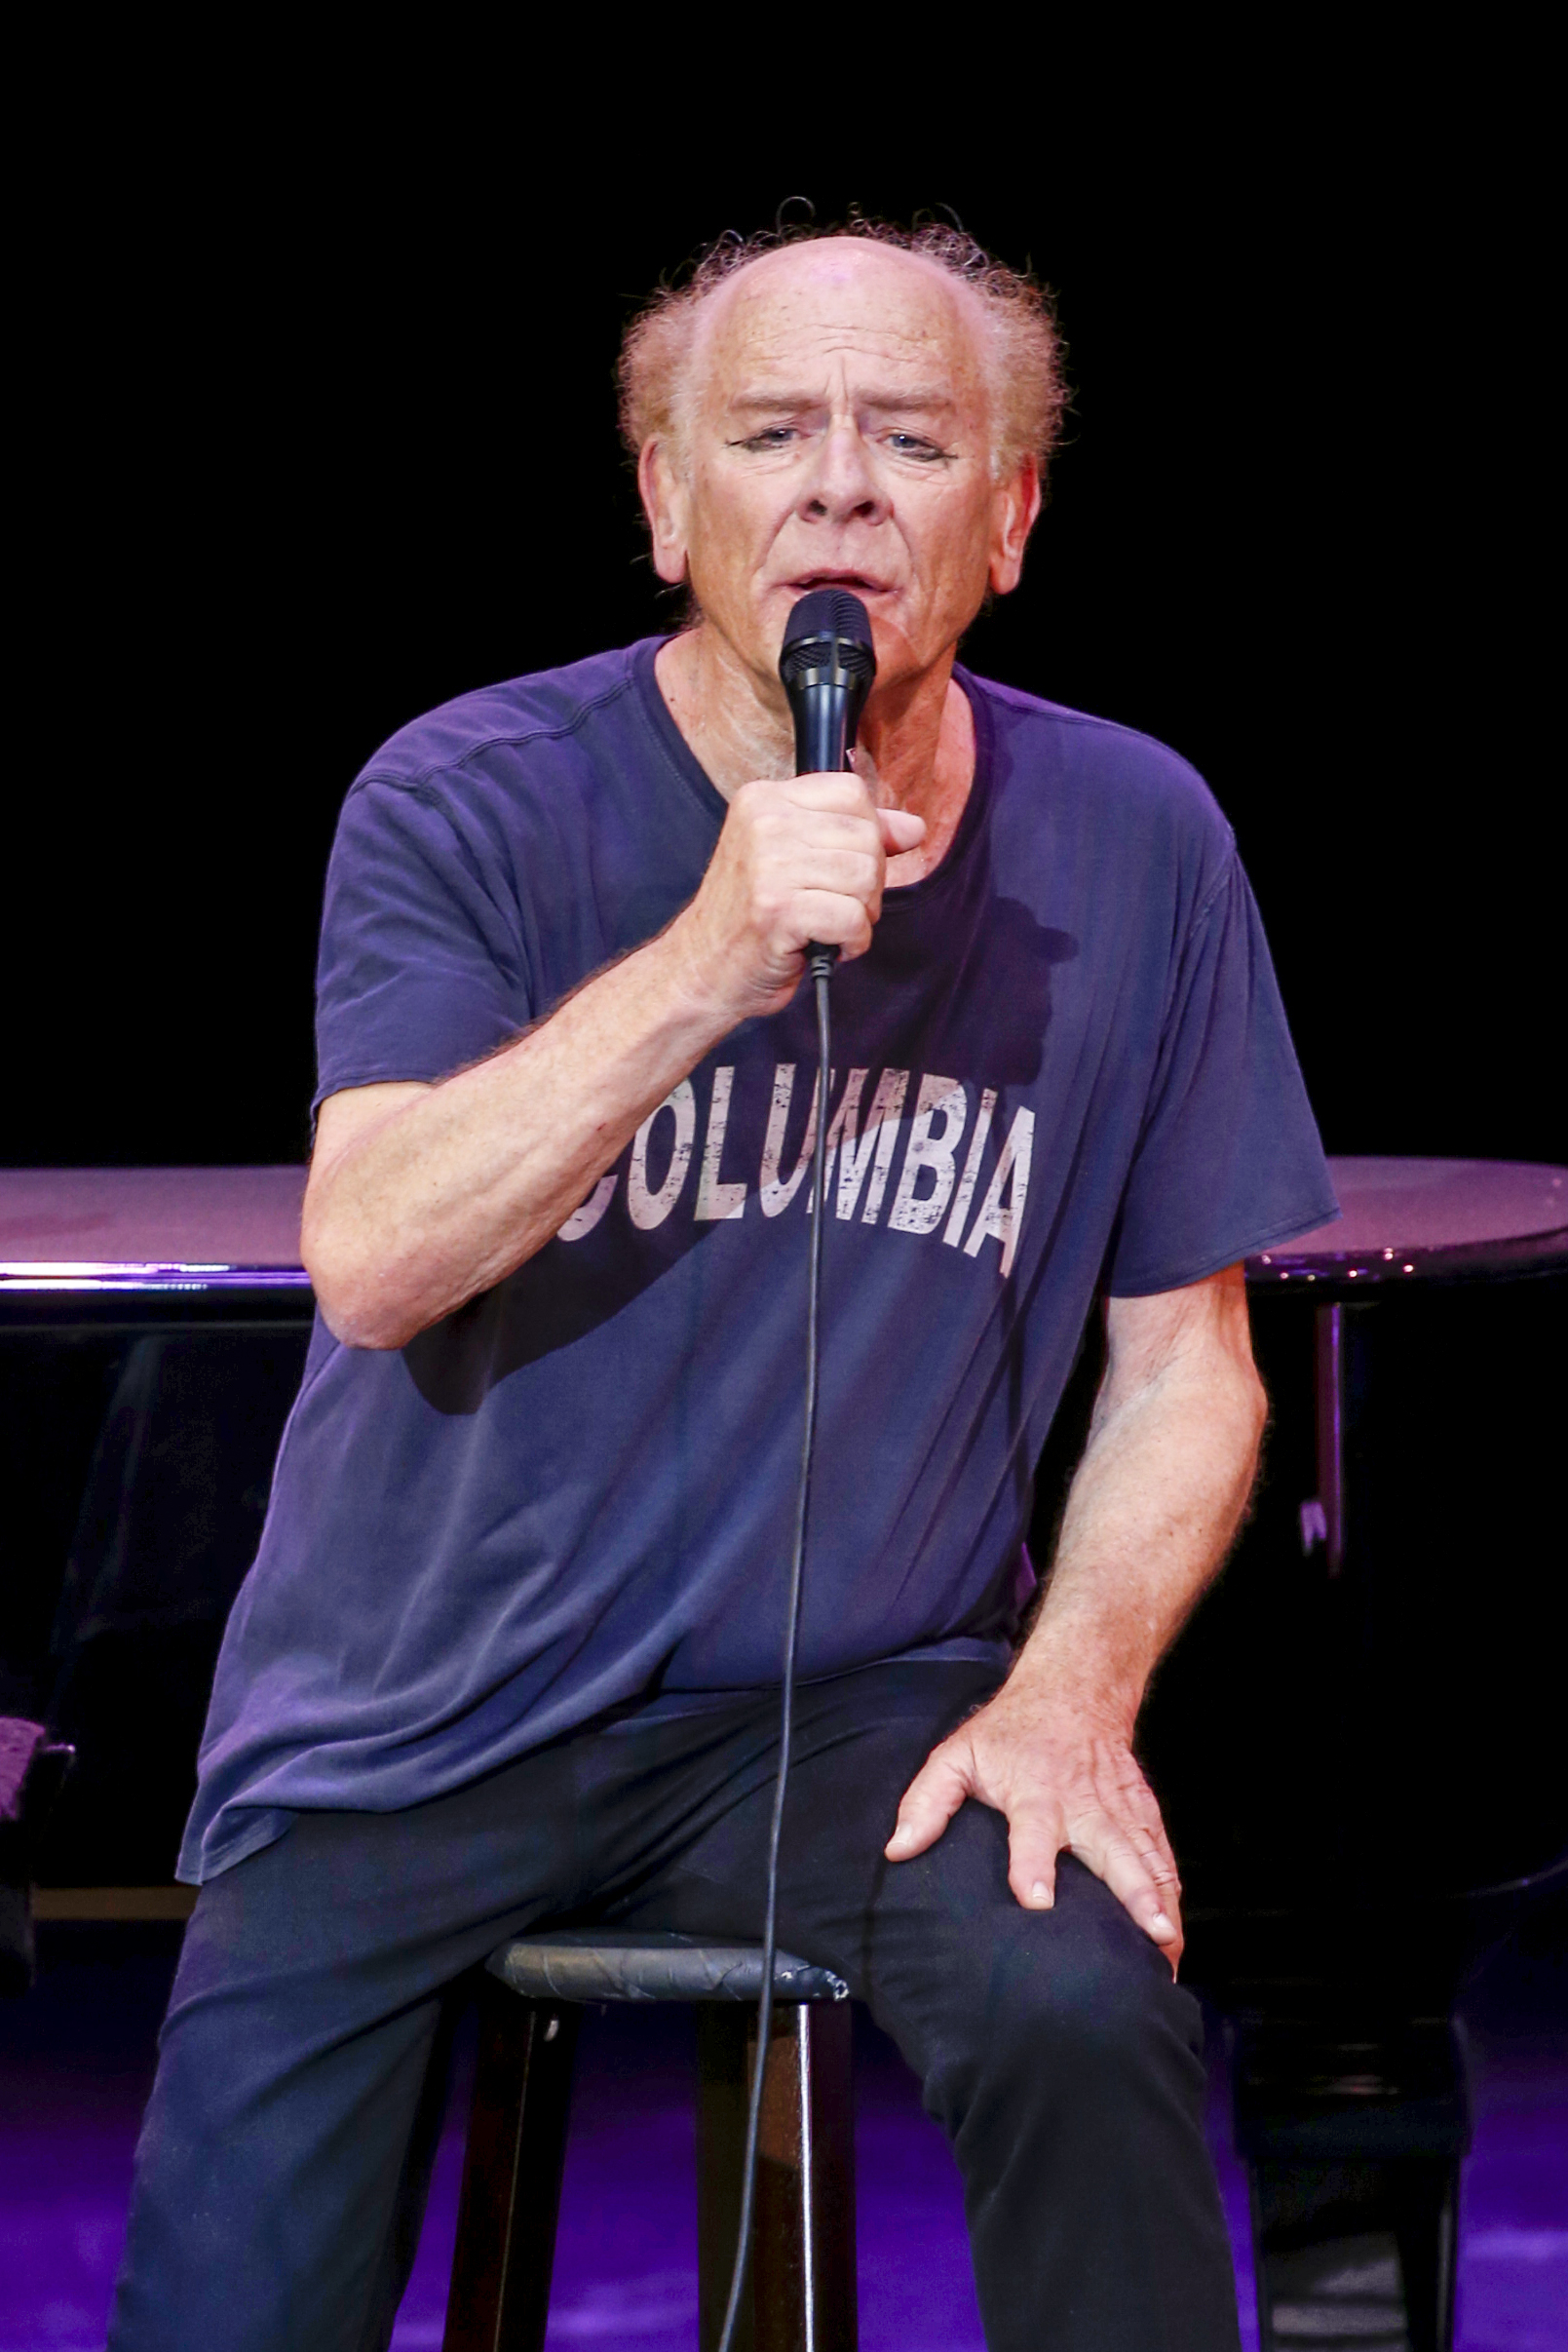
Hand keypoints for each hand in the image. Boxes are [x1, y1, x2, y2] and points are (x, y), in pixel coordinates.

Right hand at [673, 773, 924, 1020]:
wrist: (702, 968)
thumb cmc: (751, 916)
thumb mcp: (797, 859)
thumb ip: (854, 835)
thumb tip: (913, 827)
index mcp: (765, 799)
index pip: (852, 792)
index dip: (867, 834)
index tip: (844, 866)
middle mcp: (763, 823)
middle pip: (866, 835)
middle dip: (866, 881)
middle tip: (832, 906)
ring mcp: (768, 865)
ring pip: (865, 876)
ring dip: (859, 913)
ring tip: (827, 925)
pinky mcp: (777, 909)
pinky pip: (853, 918)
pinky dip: (852, 942)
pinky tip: (826, 946)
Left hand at [884, 1674, 1183, 1971]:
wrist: (1072, 1688)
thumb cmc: (1008, 1733)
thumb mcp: (957, 1754)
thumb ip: (926, 1801)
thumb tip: (897, 1850)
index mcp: (1033, 1791)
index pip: (1032, 1832)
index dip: (1032, 1866)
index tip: (1036, 1902)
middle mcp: (1082, 1802)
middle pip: (1111, 1850)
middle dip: (1133, 1894)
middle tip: (1150, 1936)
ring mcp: (1117, 1806)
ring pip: (1145, 1855)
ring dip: (1161, 1900)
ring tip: (1170, 1947)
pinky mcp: (1139, 1808)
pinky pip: (1159, 1849)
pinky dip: (1171, 1885)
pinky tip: (1176, 1925)